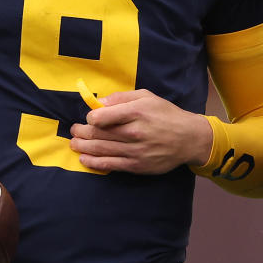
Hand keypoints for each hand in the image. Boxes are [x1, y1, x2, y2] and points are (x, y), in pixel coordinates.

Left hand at [69, 89, 212, 173]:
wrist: (188, 138)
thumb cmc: (166, 114)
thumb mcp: (147, 96)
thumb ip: (121, 98)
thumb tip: (98, 103)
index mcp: (136, 112)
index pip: (101, 117)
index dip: (90, 117)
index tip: (88, 117)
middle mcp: (134, 132)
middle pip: (98, 134)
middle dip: (81, 132)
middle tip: (74, 130)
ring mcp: (135, 151)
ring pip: (101, 150)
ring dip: (83, 147)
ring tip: (74, 144)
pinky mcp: (137, 165)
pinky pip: (110, 165)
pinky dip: (94, 163)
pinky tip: (84, 159)